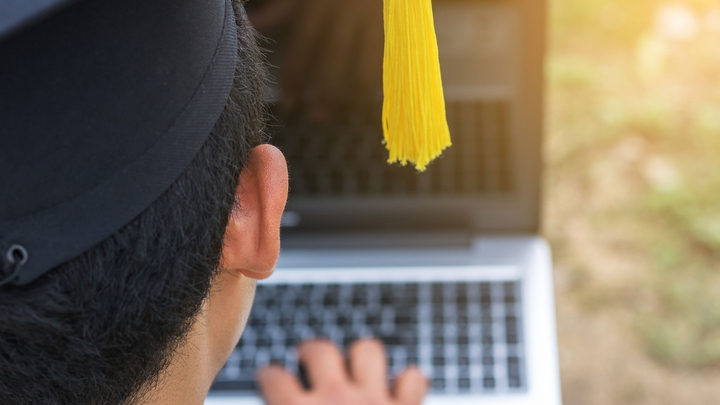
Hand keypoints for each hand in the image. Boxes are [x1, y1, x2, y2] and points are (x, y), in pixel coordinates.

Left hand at [248, 0, 383, 121]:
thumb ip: (284, 7)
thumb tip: (253, 25)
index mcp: (321, 0)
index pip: (303, 43)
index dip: (293, 77)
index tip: (287, 105)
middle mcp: (348, 10)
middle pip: (334, 59)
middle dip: (324, 93)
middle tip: (316, 119)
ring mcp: (376, 19)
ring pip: (366, 64)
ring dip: (354, 94)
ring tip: (344, 115)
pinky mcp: (397, 29)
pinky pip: (388, 62)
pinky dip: (378, 82)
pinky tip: (368, 100)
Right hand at [257, 339, 428, 404]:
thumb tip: (278, 401)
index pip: (274, 378)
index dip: (269, 375)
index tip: (270, 375)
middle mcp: (336, 398)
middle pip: (321, 350)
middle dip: (313, 350)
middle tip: (309, 355)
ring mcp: (374, 400)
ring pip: (367, 350)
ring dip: (361, 356)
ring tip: (356, 362)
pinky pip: (413, 380)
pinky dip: (408, 382)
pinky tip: (402, 387)